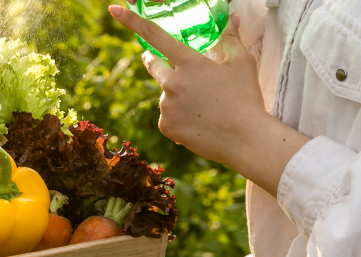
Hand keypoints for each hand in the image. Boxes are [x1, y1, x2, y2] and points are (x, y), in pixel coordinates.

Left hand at [108, 5, 307, 194]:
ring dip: (177, 96)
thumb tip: (233, 18)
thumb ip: (231, 38)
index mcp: (189, 63)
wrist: (246, 140)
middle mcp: (171, 82)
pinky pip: (168, 116)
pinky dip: (179, 117)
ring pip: (166, 94)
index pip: (155, 35)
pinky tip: (199, 123)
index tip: (114, 9)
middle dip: (155, 61)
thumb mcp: (242, 64)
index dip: (132, 21)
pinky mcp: (165, 126)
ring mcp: (166, 105)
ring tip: (204, 107)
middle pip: (153, 65)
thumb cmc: (246, 98)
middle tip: (170, 65)